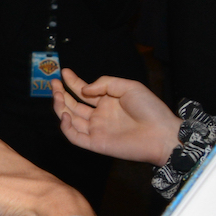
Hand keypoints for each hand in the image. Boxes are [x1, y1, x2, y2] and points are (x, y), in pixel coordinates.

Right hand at [53, 69, 180, 165]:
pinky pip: (75, 137)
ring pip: (71, 119)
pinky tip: (65, 115)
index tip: (63, 72)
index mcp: (107, 101)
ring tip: (57, 94)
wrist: (162, 133)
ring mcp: (97, 130)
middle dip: (62, 93)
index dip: (72, 82)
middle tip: (53, 83)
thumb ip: (105, 84)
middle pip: (74, 105)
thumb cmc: (150, 109)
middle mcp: (99, 116)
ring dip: (61, 107)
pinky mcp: (96, 143)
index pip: (84, 92)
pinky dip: (66, 128)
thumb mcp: (129, 86)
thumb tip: (84, 89)